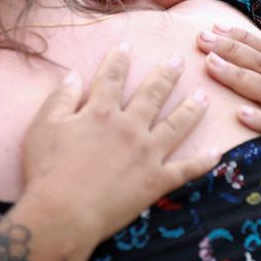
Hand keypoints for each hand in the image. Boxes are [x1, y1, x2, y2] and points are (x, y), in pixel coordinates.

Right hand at [20, 43, 218, 240]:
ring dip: (192, 108)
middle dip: (167, 74)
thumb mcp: (44, 127)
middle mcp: (129, 127)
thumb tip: (73, 74)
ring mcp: (147, 154)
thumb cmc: (47, 172)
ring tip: (204, 95)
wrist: (61, 215)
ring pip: (177, 125)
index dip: (119, 59)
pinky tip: (217, 151)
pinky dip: (203, 161)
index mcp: (101, 112)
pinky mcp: (156, 181)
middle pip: (153, 94)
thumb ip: (61, 98)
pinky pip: (186, 169)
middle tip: (179, 60)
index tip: (128, 45)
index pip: (112, 77)